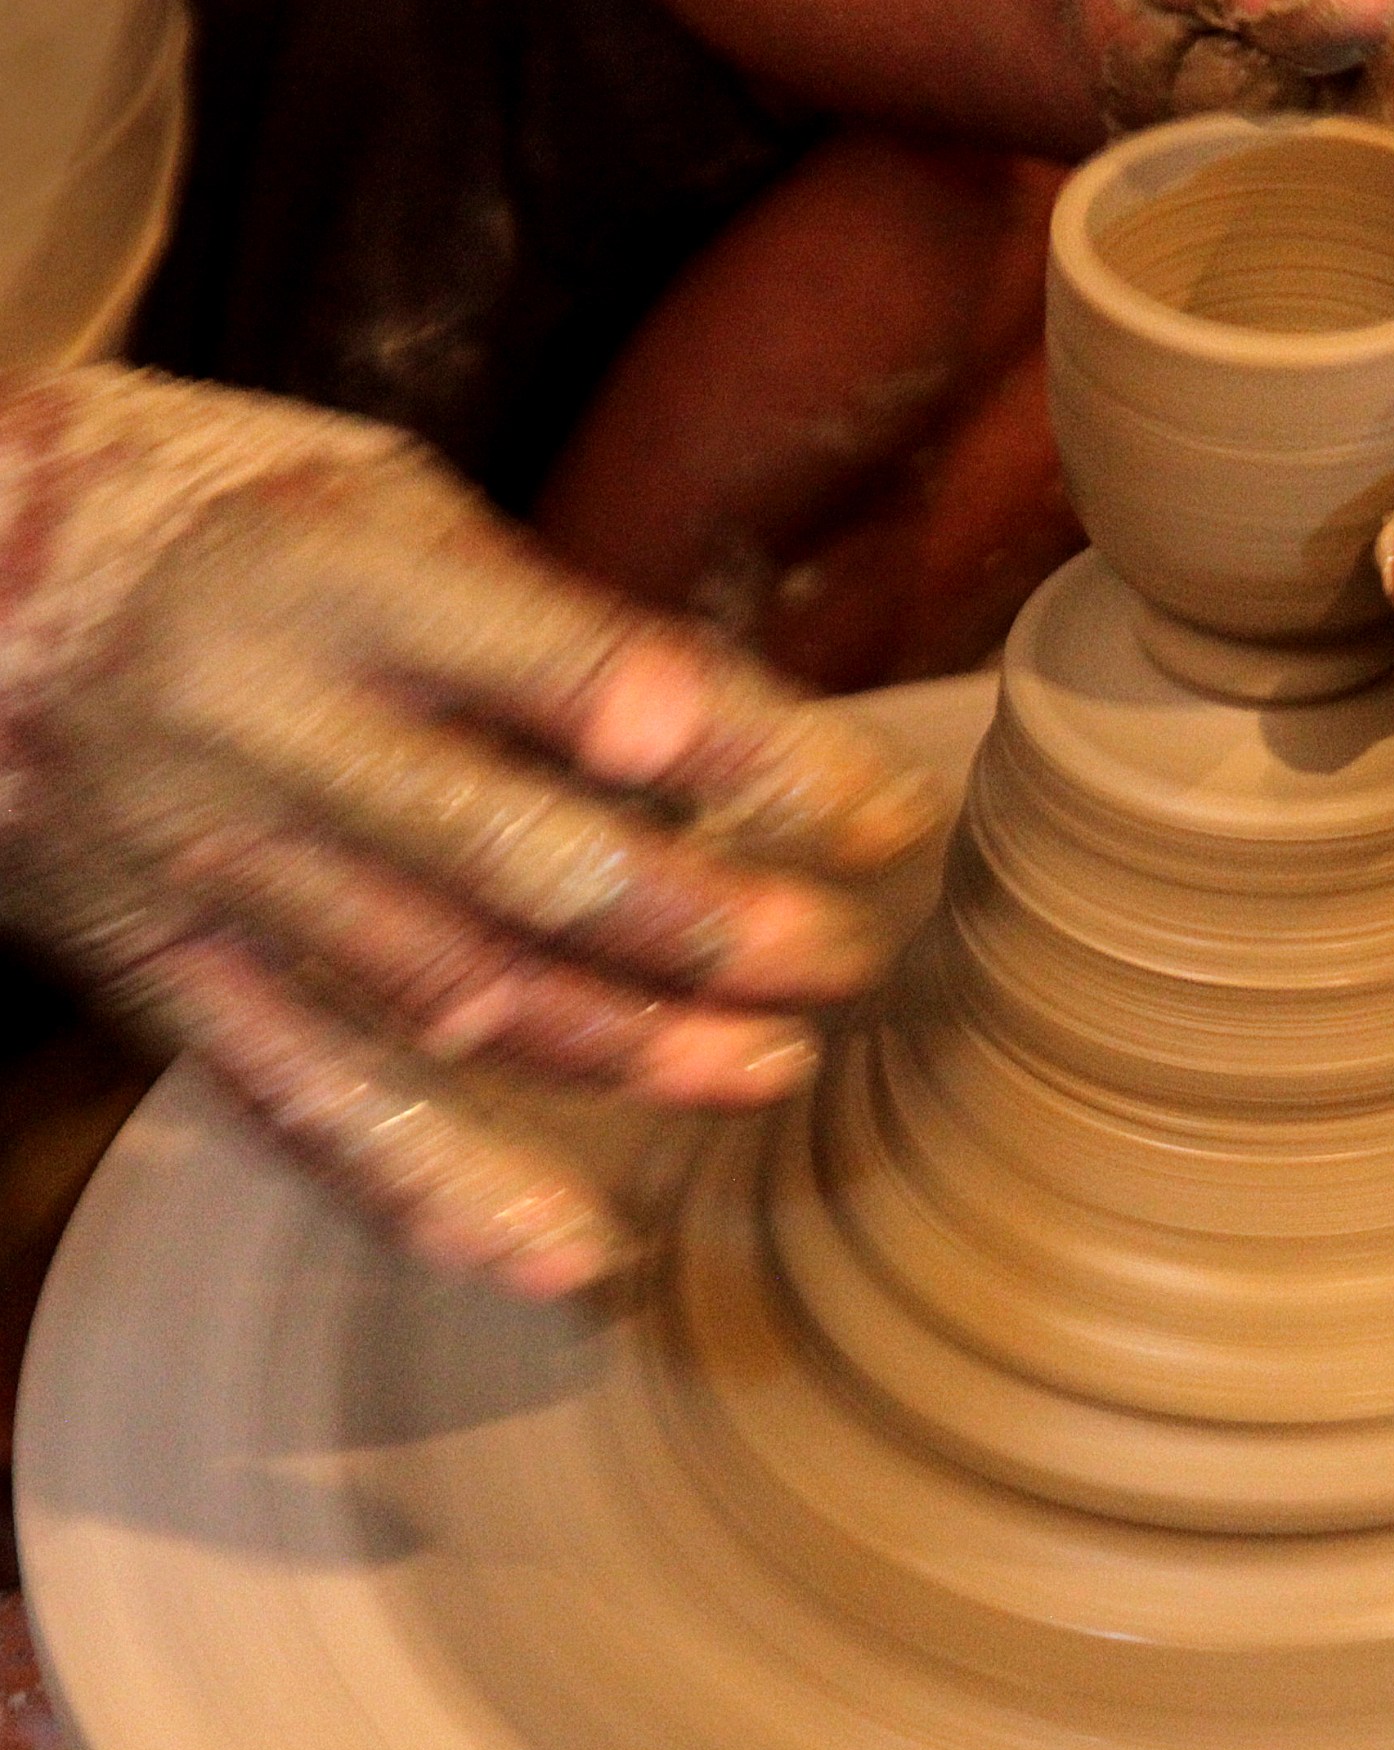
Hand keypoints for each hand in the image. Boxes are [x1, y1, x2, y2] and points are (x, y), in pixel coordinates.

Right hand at [0, 368, 939, 1294]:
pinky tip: (563, 1253)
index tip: (877, 813)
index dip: (745, 755)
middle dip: (702, 929)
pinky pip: (298, 1101)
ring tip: (765, 1072)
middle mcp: (267, 730)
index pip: (577, 677)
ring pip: (436, 996)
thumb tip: (724, 743)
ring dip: (619, 1056)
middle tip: (840, 960)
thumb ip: (530, 616)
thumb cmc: (211, 519)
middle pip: (516, 863)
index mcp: (337, 580)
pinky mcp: (158, 975)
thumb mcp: (370, 496)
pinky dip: (432, 1190)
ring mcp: (203, 868)